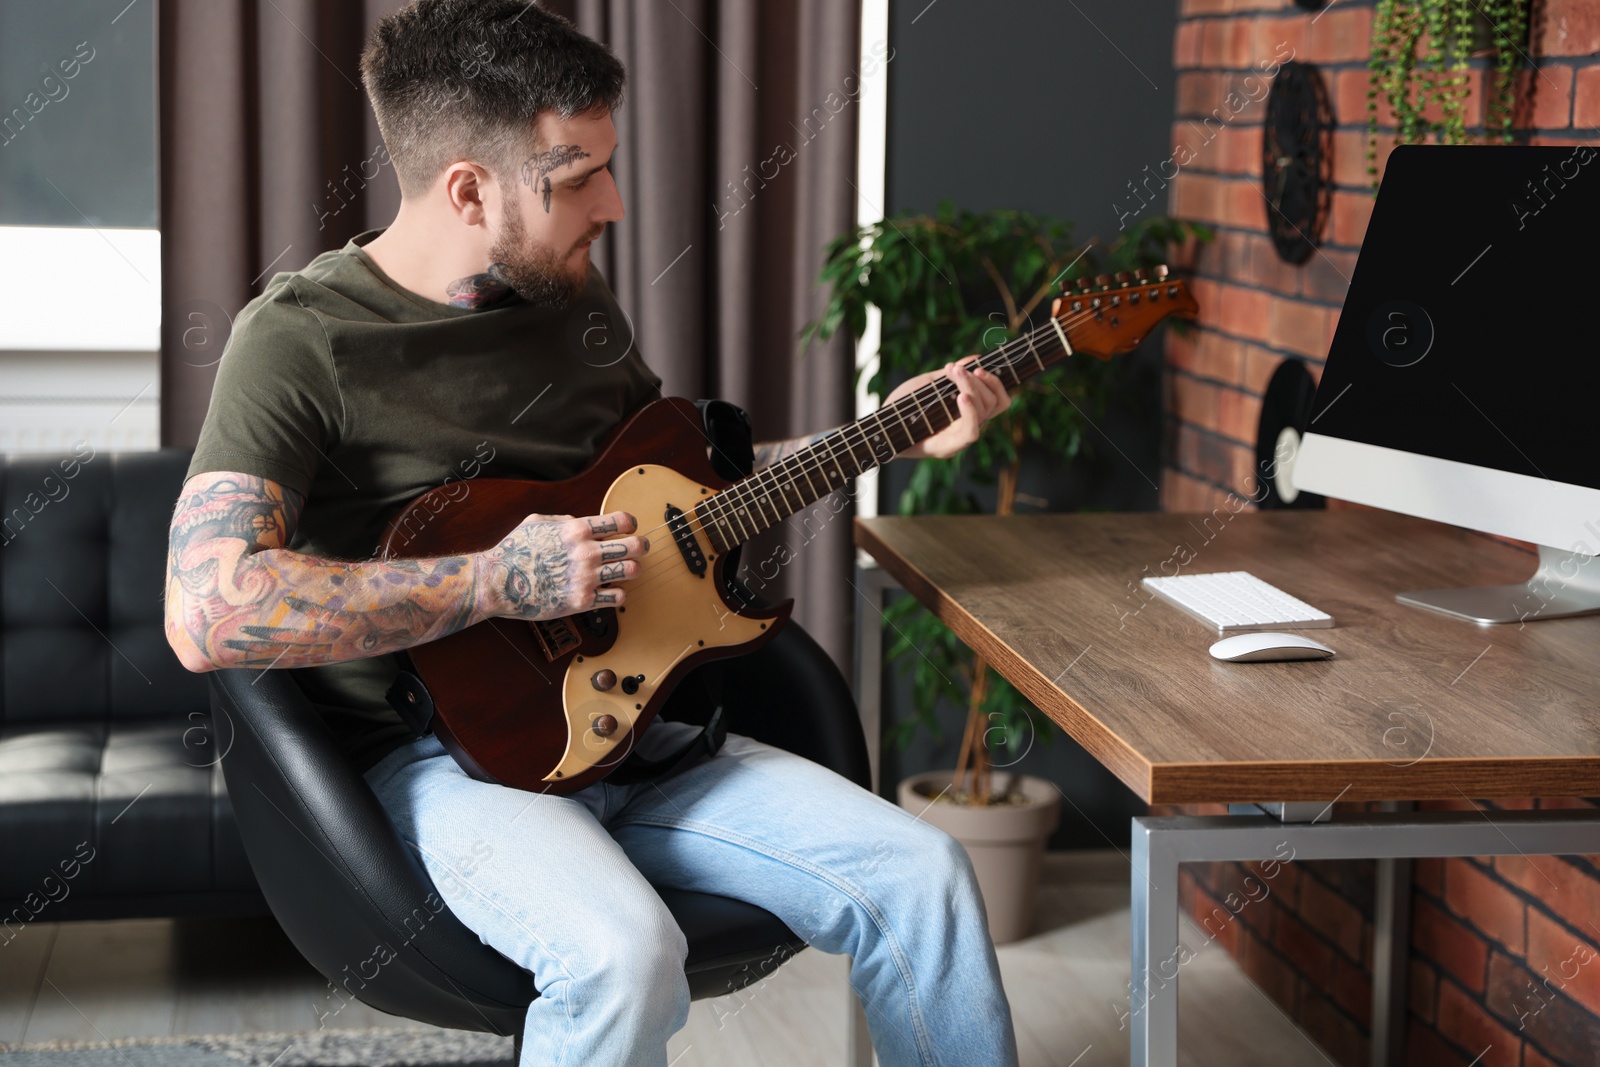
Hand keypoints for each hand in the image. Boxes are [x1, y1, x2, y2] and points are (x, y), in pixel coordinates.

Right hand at [479, 510, 650, 619]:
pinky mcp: (582, 601)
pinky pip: (617, 598)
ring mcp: (586, 578)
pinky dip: (618, 593)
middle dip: (641, 546)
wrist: (499, 582)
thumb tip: (583, 522)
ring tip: (627, 570)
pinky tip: (611, 590)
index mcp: (576, 529)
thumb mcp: (538, 522)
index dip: (630, 524)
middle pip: (634, 546)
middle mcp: (586, 552)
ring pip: (631, 571)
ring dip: (633, 569)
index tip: (629, 528)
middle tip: (640, 548)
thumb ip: (565, 519)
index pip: (621, 521)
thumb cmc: (515, 551)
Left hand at [889, 359, 1010, 459]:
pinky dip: (969, 412)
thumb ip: (951, 375)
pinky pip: (971, 432)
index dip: (996, 382)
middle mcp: (968, 426)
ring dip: (972, 389)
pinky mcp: (949, 448)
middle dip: (979, 381)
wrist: (879, 427)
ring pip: (984, 414)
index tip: (979, 365)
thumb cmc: (903, 407)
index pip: (998, 400)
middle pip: (993, 404)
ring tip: (955, 374)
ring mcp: (959, 439)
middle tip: (957, 368)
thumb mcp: (928, 384)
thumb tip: (975, 358)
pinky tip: (961, 396)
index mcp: (968, 413)